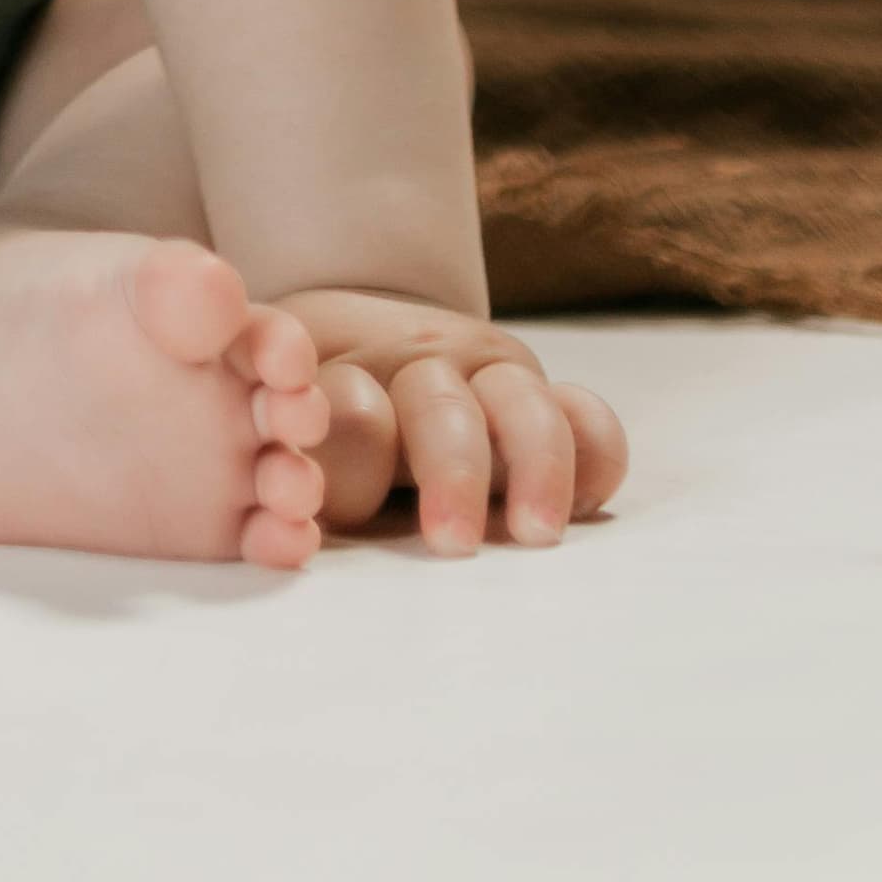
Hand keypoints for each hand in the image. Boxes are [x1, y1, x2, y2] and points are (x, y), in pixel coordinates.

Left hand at [275, 291, 625, 550]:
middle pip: (443, 409)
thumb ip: (291, 471)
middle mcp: (420, 375)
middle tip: (451, 541)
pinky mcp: (540, 401)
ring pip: (523, 404)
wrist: (357, 339)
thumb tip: (293, 521)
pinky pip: (587, 417)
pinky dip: (595, 452)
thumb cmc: (310, 418)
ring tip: (536, 532)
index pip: (352, 415)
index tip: (341, 506)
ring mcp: (487, 381)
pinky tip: (587, 503)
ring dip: (533, 464)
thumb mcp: (286, 436)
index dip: (351, 461)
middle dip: (452, 470)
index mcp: (344, 384)